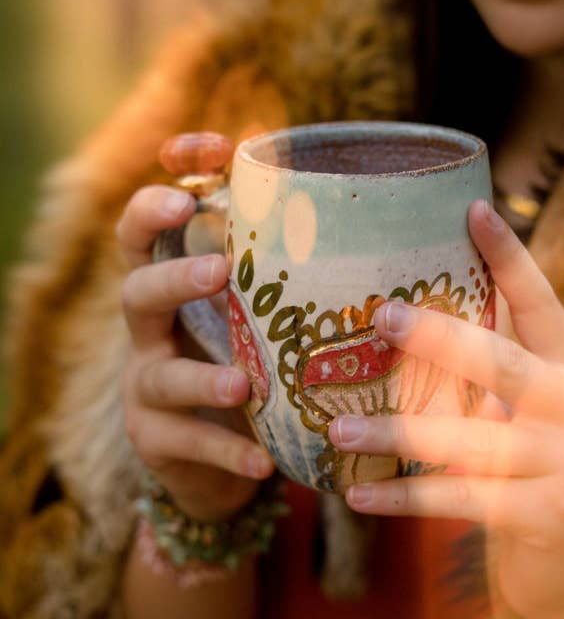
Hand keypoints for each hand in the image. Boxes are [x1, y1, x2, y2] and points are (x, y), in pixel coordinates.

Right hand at [117, 185, 274, 521]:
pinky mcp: (156, 440)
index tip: (209, 154)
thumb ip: (292, 270)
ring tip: (244, 383)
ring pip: (160, 373)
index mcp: (173, 284)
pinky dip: (228, 453)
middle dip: (174, 273)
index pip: (147, 226)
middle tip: (221, 267)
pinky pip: (188, 444)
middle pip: (135, 287)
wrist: (217, 457)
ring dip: (203, 376)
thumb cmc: (252, 364)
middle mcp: (150, 330)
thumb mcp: (262, 313)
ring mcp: (147, 386)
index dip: (163, 189)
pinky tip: (264, 463)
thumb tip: (374, 214)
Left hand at [328, 199, 563, 618]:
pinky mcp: (544, 516)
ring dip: (393, 433)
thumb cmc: (542, 475)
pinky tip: (355, 492)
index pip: (543, 303)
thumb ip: (493, 379)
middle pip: (501, 361)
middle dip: (438, 337)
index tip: (473, 208)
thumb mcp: (534, 416)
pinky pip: (455, 499)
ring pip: (465, 438)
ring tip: (335, 428)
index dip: (510, 256)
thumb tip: (411, 331)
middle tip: (381, 317)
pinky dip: (401, 496)